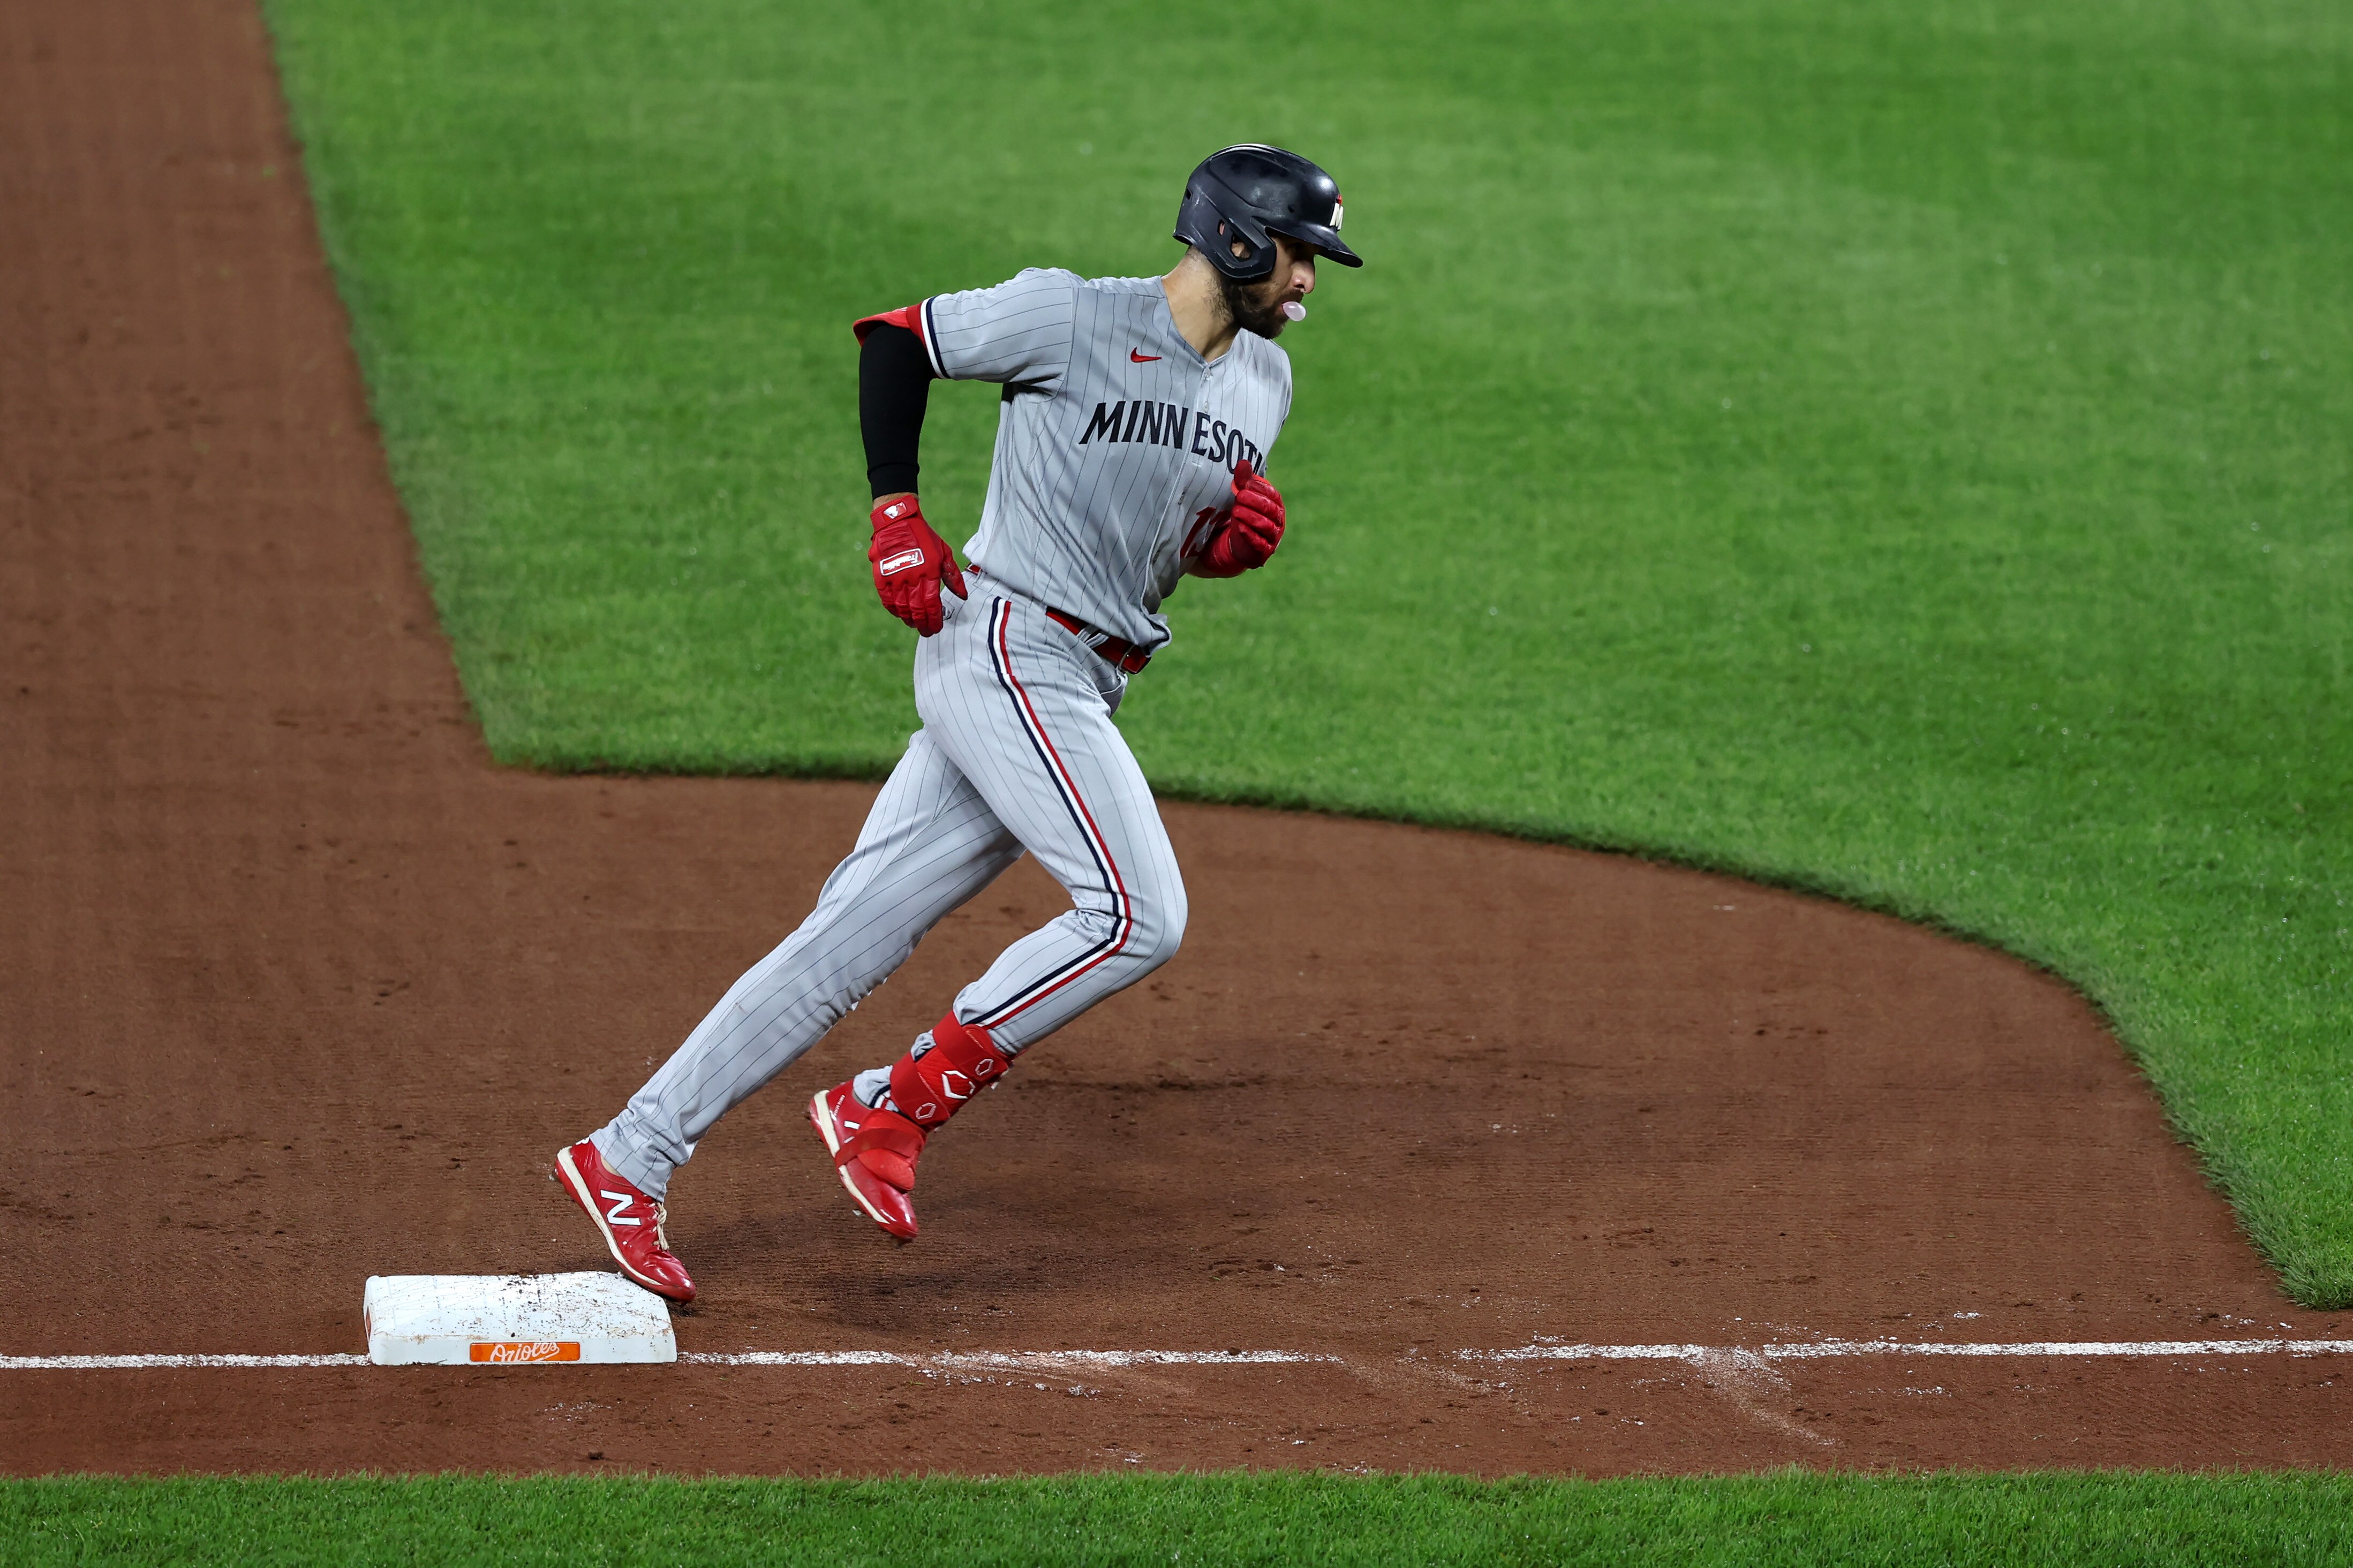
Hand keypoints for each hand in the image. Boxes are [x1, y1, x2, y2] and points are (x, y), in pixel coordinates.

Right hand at [868, 494, 966, 635]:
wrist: (898, 521)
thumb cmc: (924, 537)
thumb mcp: (944, 552)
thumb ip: (953, 576)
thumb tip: (962, 596)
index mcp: (929, 571)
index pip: (932, 604)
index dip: (934, 619)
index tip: (936, 627)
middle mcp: (911, 576)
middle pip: (917, 609)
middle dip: (923, 624)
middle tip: (927, 631)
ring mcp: (894, 577)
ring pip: (901, 607)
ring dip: (908, 619)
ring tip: (914, 624)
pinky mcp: (881, 575)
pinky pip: (886, 599)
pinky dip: (893, 609)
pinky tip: (899, 613)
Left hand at [1194, 461, 1284, 577]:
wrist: (1241, 543)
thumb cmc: (1245, 515)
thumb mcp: (1244, 497)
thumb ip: (1244, 481)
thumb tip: (1242, 462)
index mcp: (1276, 504)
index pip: (1273, 495)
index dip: (1260, 489)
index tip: (1246, 484)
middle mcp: (1278, 520)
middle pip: (1270, 509)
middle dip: (1255, 502)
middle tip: (1239, 495)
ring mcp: (1272, 537)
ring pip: (1266, 526)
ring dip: (1251, 517)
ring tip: (1236, 511)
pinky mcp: (1264, 551)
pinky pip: (1260, 543)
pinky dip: (1250, 535)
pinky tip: (1240, 528)